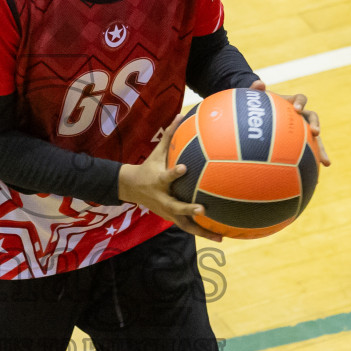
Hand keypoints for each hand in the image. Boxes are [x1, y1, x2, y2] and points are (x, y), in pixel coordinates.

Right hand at [118, 112, 221, 241]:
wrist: (130, 188)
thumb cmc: (148, 167)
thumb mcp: (156, 152)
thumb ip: (170, 135)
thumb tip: (181, 114)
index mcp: (159, 181)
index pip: (166, 176)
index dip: (174, 173)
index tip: (184, 168)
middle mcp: (163, 199)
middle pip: (176, 207)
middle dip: (188, 209)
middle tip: (203, 210)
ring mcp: (167, 211)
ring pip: (184, 224)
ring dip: (201, 231)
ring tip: (220, 236)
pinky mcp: (171, 218)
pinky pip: (188, 226)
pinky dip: (203, 232)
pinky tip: (220, 235)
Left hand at [249, 80, 330, 166]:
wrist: (262, 115)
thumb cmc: (259, 106)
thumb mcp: (255, 98)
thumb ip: (255, 90)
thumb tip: (259, 83)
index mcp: (291, 103)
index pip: (300, 99)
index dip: (300, 102)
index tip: (296, 109)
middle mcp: (301, 117)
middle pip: (313, 119)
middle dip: (316, 125)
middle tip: (316, 132)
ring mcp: (302, 131)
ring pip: (315, 140)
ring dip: (321, 150)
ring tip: (326, 162)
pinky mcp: (300, 145)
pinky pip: (306, 155)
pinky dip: (310, 166)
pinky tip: (314, 181)